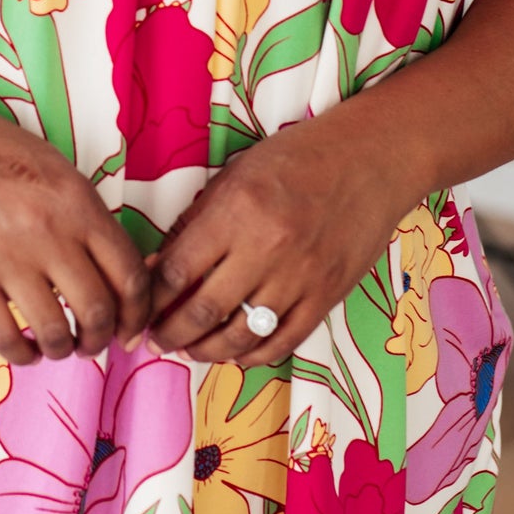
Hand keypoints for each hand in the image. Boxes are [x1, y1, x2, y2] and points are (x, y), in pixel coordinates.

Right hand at [0, 75, 152, 367]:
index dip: (137, 314)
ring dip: (62, 349)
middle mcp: (50, 233)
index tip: (130, 329)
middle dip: (101, 339)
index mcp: (78, 202)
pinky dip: (21, 354)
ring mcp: (7, 258)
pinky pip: (5, 336)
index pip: (129, 275)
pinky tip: (22, 349)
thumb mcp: (51, 167)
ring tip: (56, 345)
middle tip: (92, 344)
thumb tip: (107, 267)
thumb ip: (82, 214)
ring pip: (55, 332)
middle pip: (98, 310)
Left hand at [142, 118, 402, 366]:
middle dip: (171, 334)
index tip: (141, 307)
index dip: (152, 298)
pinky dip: (255, 355)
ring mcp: (301, 277)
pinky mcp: (327, 296)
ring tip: (191, 350)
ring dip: (208, 351)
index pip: (179, 270)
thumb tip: (159, 268)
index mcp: (238, 211)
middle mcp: (267, 248)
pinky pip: (284, 341)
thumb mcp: (236, 174)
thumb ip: (197, 222)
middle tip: (157, 340)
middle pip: (204, 311)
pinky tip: (236, 353)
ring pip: (242, 335)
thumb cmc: (297, 158)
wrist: (371, 160)